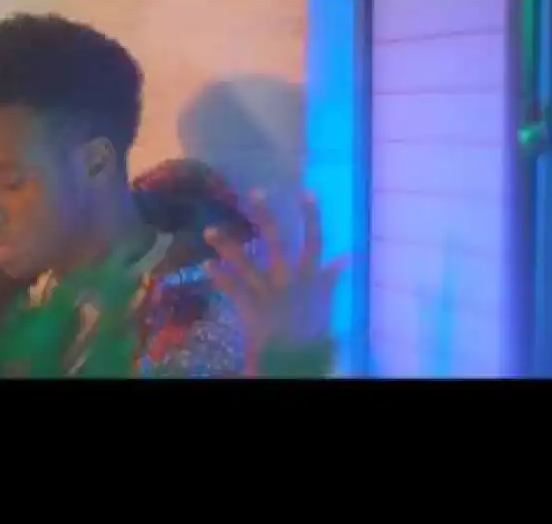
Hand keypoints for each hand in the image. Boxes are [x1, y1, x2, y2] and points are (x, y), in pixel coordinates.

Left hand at [203, 191, 345, 357]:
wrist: (297, 360)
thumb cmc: (310, 331)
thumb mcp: (324, 303)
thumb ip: (330, 279)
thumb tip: (345, 257)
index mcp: (310, 277)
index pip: (315, 241)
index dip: (311, 216)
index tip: (305, 192)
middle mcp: (289, 280)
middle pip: (278, 242)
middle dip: (265, 216)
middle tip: (254, 193)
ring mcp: (269, 293)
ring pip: (247, 263)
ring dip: (228, 246)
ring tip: (209, 230)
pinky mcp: (252, 307)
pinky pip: (232, 288)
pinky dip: (219, 276)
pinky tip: (206, 265)